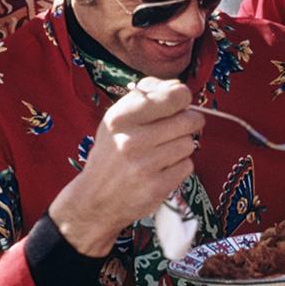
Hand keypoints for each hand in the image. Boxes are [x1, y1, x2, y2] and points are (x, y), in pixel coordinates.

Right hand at [50, 79, 202, 255]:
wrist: (95, 199)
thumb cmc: (110, 154)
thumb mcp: (116, 119)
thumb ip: (145, 96)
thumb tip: (177, 86)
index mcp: (121, 117)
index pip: (174, 96)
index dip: (182, 98)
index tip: (179, 104)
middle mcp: (132, 140)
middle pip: (188, 120)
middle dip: (190, 122)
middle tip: (179, 127)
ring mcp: (145, 165)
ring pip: (189, 143)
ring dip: (182, 146)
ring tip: (163, 151)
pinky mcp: (157, 187)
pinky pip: (187, 166)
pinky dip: (179, 166)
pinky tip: (162, 169)